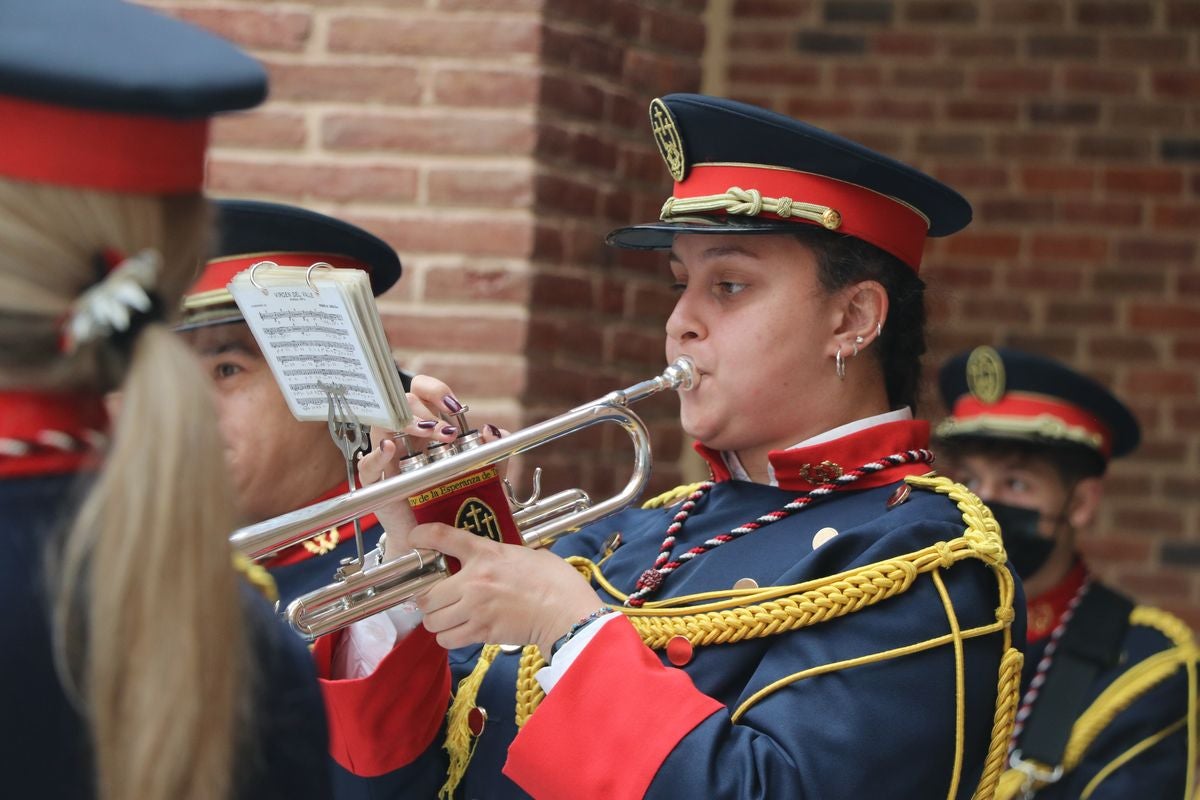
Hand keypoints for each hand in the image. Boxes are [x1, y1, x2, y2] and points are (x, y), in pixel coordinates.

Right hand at [357, 376, 507, 557]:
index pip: (421, 392)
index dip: (434, 390)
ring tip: (430, 433)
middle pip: (403, 403)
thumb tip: (494, 430)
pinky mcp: (375, 482)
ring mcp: (386, 457)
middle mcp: (404, 437)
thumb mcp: (481, 474)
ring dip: (407, 422)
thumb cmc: (452, 501)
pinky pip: (367, 463)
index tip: (453, 405)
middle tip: (448, 432)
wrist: (433, 540)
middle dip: (427, 411)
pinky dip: (377, 453)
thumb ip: (492, 452)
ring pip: (383, 423)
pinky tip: (391, 448)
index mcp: (426, 428)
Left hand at [409, 523, 606, 656]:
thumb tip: (492, 559)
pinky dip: (449, 638)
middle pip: (427, 594)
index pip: (443, 537)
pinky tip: (460, 632)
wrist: (567, 612)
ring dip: (437, 621)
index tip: (414, 539)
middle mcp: (474, 581)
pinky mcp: (482, 633)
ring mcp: (475, 609)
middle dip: (427, 599)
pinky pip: (448, 640)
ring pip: (432, 621)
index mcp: (486, 553)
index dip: (422, 536)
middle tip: (436, 599)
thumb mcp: (526, 554)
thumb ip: (500, 555)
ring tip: (448, 618)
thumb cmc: (554, 581)